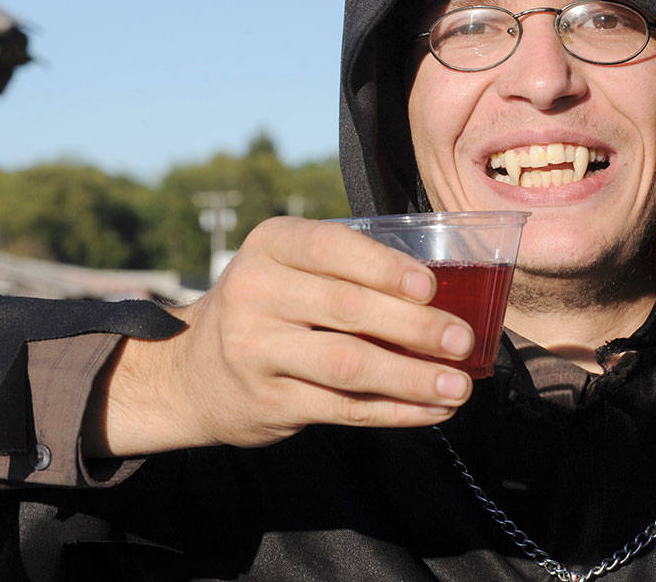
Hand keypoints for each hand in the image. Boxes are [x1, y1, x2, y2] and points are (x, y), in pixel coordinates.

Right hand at [85, 217, 474, 455]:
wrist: (192, 371)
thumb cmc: (272, 306)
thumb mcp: (292, 268)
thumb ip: (350, 270)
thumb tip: (448, 295)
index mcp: (270, 245)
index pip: (331, 248)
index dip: (383, 268)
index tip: (430, 288)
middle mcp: (255, 292)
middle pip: (347, 309)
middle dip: (414, 327)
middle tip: (463, 340)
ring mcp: (256, 350)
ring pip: (348, 365)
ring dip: (412, 378)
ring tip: (458, 386)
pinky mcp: (267, 401)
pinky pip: (343, 407)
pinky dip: (395, 411)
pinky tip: (431, 409)